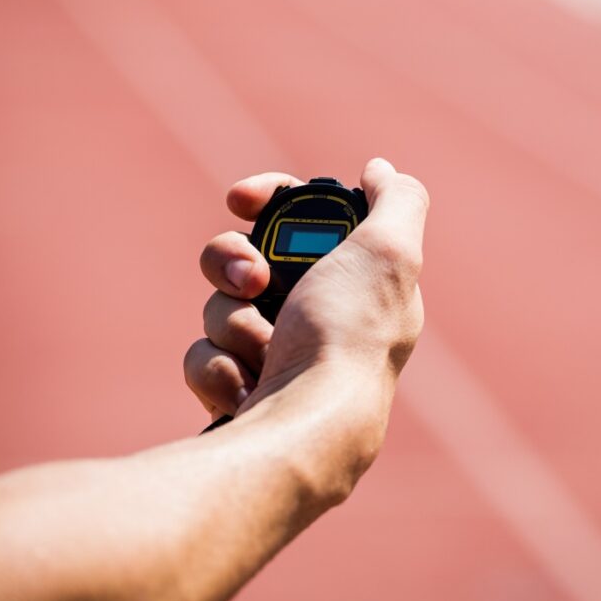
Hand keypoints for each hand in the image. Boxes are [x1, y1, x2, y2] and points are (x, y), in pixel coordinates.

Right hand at [184, 159, 427, 429]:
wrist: (306, 430)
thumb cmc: (348, 338)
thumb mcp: (391, 251)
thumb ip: (397, 201)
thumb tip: (380, 171)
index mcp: (356, 283)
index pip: (302, 222)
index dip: (266, 200)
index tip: (240, 198)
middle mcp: (318, 319)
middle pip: (245, 258)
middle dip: (233, 263)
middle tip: (251, 281)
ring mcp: (276, 359)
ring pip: (219, 307)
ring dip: (231, 321)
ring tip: (261, 350)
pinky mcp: (240, 394)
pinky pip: (204, 356)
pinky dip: (219, 367)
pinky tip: (246, 388)